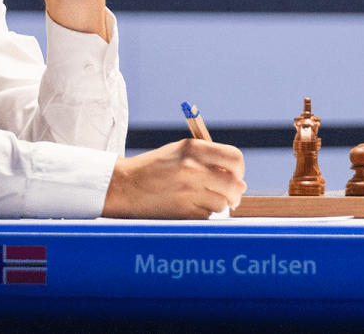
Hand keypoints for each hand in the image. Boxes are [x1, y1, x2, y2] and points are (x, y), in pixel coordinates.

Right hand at [102, 139, 246, 218]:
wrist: (122, 186)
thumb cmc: (154, 168)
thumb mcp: (180, 151)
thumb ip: (209, 160)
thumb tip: (240, 182)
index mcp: (194, 149)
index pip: (235, 158)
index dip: (239, 170)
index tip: (236, 176)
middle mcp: (194, 168)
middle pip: (234, 184)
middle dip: (235, 193)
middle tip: (230, 197)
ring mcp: (188, 191)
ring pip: (222, 203)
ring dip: (217, 204)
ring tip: (201, 200)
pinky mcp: (183, 211)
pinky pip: (207, 216)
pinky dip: (203, 214)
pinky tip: (189, 207)